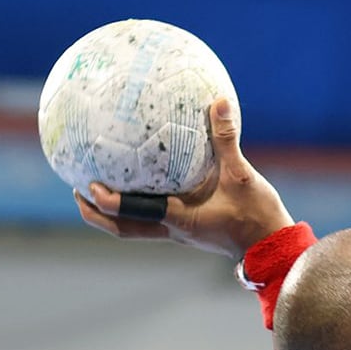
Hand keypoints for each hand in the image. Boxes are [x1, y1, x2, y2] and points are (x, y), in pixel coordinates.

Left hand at [74, 97, 294, 258]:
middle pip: (123, 229)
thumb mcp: (242, 175)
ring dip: (112, 214)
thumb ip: (226, 139)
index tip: (88, 184)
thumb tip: (217, 101)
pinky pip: (152, 220)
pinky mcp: (187, 231)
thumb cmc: (257, 216)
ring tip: (95, 190)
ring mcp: (179, 233)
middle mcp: (173, 230)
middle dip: (96, 214)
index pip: (135, 213)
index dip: (108, 201)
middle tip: (78, 189)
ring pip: (134, 228)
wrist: (272, 248)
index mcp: (180, 219)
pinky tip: (139, 187)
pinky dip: (136, 207)